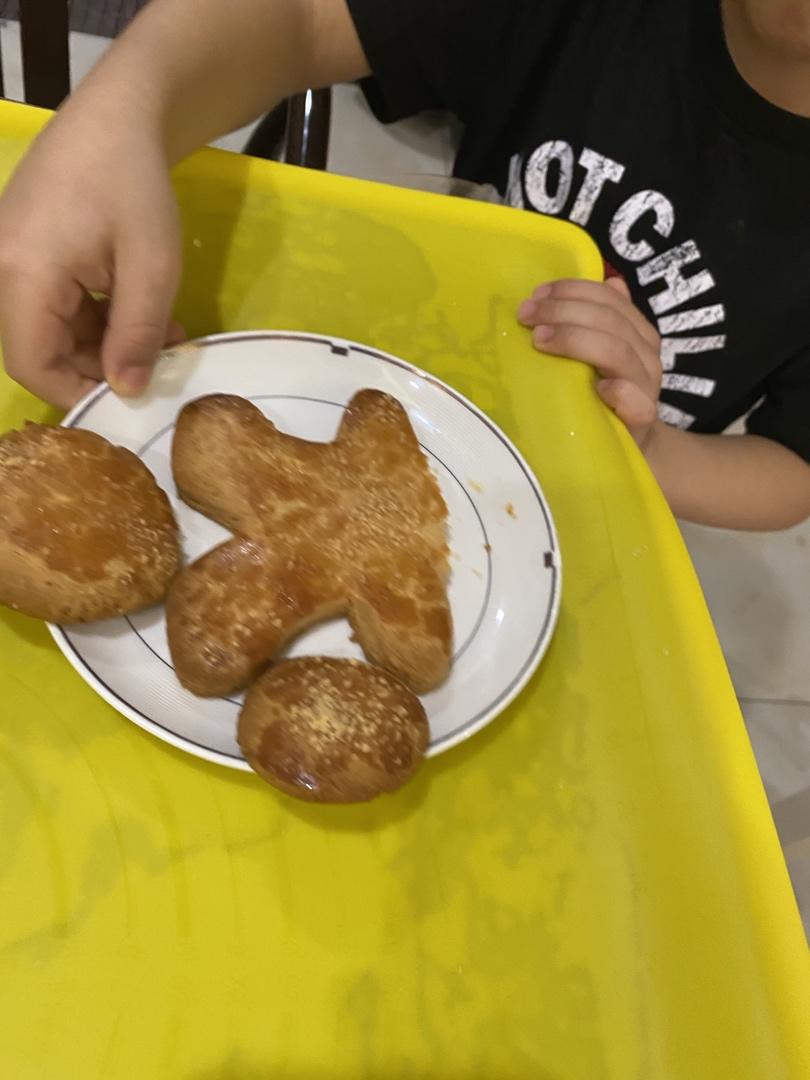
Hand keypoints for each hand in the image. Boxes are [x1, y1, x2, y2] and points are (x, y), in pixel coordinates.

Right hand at [0, 107, 182, 408]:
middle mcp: (0, 269)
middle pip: (39, 349)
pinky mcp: (23, 251)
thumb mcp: (151, 268)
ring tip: (162, 334)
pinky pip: (51, 303)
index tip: (130, 397)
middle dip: (99, 365)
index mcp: (22, 275)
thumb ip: (136, 336)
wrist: (116, 116)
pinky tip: (139, 308)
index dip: (78, 392)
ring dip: (104, 341)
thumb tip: (126, 393)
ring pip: (49, 330)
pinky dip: (94, 316)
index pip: (32, 365)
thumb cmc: (135, 186)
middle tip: (158, 360)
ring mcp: (7, 258)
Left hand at [517, 277, 661, 446]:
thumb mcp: (599, 354)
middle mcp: (646, 354)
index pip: (610, 300)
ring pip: (618, 353)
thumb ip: (597, 321)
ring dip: (576, 341)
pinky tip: (599, 387)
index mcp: (637, 332)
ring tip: (540, 340)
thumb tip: (607, 281)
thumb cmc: (605, 394)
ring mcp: (646, 386)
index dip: (573, 291)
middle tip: (527, 315)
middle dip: (563, 312)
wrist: (631, 441)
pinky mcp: (642, 419)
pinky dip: (620, 391)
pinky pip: (637, 402)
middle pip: (610, 321)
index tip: (538, 294)